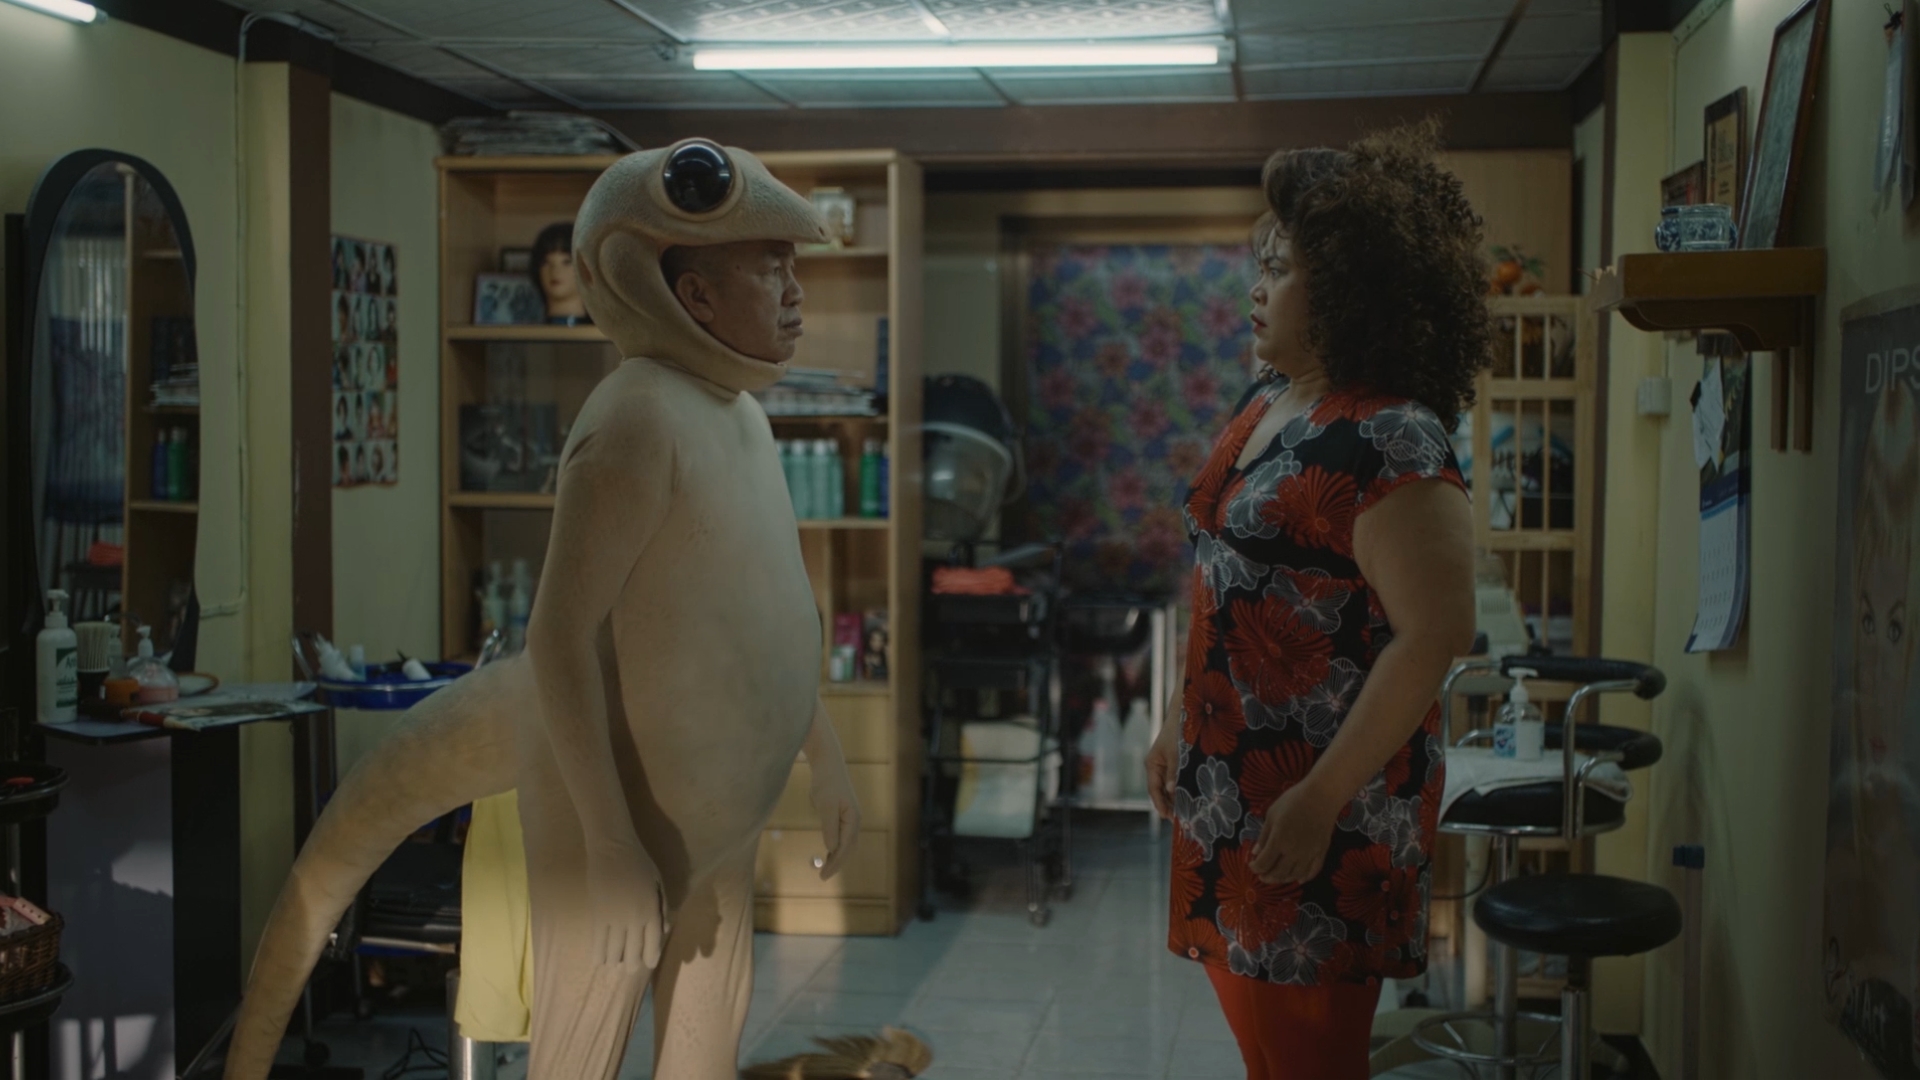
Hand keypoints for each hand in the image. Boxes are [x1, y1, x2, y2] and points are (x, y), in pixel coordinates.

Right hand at [585, 840, 667, 969]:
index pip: (653, 943)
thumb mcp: (658, 884)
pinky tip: (599, 960)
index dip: (651, 957)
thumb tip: (665, 930)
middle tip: (631, 968)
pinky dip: (598, 953)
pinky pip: (597, 941)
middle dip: (633, 964)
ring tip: (614, 964)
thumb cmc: (639, 864)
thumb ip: (662, 908)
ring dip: (615, 961)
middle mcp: (634, 919)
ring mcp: (614, 918)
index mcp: (651, 911)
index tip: (648, 964)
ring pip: (614, 950)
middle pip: (633, 951)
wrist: (613, 849)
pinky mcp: (597, 915)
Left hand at [809, 757, 860, 879]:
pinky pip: (841, 836)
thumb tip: (832, 849)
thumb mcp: (826, 806)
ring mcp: (849, 818)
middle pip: (849, 849)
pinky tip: (827, 853)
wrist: (828, 764)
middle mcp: (854, 820)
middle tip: (823, 877)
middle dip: (837, 864)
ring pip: (846, 844)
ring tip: (825, 869)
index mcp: (853, 819)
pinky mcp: (842, 815)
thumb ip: (830, 828)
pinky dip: (835, 847)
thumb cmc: (826, 783)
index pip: (845, 848)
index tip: (823, 876)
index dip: (835, 863)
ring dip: (837, 857)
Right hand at [1145, 702, 1182, 820]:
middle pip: (1161, 791)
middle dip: (1169, 805)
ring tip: (1186, 812)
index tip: (1168, 817)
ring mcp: (1165, 765)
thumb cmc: (1178, 731)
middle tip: (1180, 820)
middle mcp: (1157, 767)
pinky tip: (1190, 797)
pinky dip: (1181, 789)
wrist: (1185, 712)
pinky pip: (1176, 780)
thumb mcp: (1177, 753)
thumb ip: (1174, 772)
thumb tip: (1171, 790)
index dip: (1160, 805)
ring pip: (1169, 787)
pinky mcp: (1175, 763)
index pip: (1154, 790)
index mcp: (1152, 764)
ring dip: (1176, 798)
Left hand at [1249, 777, 1343, 884]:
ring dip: (1284, 879)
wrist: (1322, 796)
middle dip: (1267, 877)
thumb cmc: (1293, 801)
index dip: (1255, 867)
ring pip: (1295, 875)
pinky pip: (1313, 871)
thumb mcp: (1271, 815)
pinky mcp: (1321, 852)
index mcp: (1278, 841)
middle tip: (1261, 875)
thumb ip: (1263, 836)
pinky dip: (1305, 877)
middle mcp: (1293, 852)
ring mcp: (1309, 854)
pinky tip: (1299, 878)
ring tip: (1277, 876)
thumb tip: (1255, 852)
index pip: (1264, 863)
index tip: (1251, 864)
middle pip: (1278, 873)